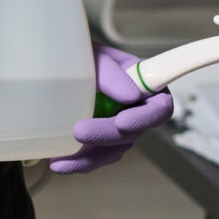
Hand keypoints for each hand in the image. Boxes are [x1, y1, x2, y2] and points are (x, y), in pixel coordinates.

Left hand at [50, 45, 172, 173]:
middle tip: (78, 132)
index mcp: (147, 87)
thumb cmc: (84, 55)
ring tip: (61, 161)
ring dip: (89, 158)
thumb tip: (130, 97)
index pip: (159, 108)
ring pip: (112, 150)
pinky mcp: (102, 141)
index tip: (121, 122)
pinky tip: (59, 163)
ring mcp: (120, 128)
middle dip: (105, 136)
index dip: (144, 119)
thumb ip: (111, 72)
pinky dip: (79, 162)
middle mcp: (137, 111)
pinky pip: (96, 157)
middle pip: (131, 133)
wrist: (63, 65)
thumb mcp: (96, 55)